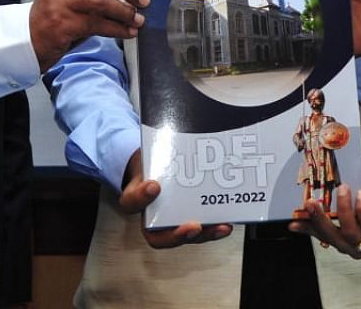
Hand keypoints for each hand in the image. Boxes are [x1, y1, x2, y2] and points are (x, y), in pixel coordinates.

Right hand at [30, 0, 149, 70]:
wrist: (25, 42)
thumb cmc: (52, 23)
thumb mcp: (69, 0)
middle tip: (145, 0)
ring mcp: (62, 4)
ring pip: (102, 1)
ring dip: (125, 11)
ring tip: (139, 20)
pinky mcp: (62, 25)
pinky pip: (97, 24)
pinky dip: (117, 29)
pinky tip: (128, 33)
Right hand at [117, 150, 232, 248]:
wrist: (157, 167)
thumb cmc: (152, 163)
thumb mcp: (148, 155)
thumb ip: (153, 147)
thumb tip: (166, 122)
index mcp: (136, 198)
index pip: (132, 202)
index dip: (141, 198)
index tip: (154, 186)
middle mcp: (153, 215)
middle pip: (159, 237)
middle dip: (178, 235)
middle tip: (193, 226)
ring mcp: (172, 221)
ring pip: (185, 236)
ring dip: (205, 234)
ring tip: (221, 226)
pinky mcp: (191, 219)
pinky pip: (202, 229)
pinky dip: (216, 227)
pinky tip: (228, 220)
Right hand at [289, 185, 360, 257]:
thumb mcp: (357, 210)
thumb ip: (340, 209)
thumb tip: (318, 197)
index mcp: (346, 241)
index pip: (322, 235)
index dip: (307, 229)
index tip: (292, 221)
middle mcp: (356, 247)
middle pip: (333, 237)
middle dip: (319, 220)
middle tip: (311, 202)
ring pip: (350, 232)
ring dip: (343, 208)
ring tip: (343, 188)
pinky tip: (360, 195)